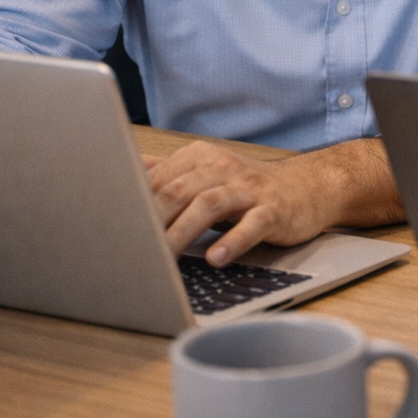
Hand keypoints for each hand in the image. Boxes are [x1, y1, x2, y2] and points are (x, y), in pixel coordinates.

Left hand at [142, 138, 402, 265]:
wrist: (309, 187)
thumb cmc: (248, 188)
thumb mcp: (206, 175)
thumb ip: (166, 174)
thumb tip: (119, 169)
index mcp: (200, 158)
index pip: (158, 180)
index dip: (132, 204)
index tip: (108, 229)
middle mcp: (223, 168)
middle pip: (179, 190)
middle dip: (150, 219)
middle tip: (128, 247)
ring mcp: (251, 188)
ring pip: (210, 205)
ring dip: (183, 231)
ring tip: (163, 257)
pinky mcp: (275, 209)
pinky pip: (252, 225)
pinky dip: (233, 241)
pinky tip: (216, 258)